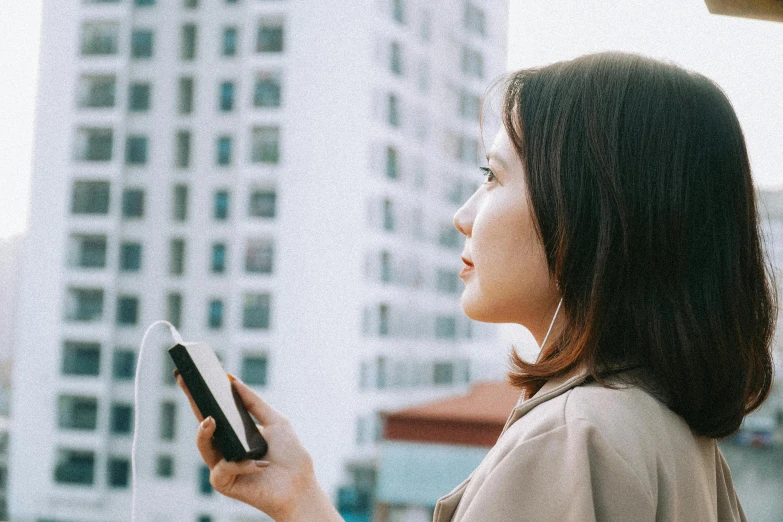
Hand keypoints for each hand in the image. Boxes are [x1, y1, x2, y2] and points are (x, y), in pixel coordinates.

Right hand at [176, 373, 342, 521]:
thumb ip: (253, 402)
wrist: (300, 484)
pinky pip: (222, 469)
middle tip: (189, 385)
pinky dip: (240, 464)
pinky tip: (257, 463)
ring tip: (211, 420)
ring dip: (204, 433)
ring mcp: (223, 466)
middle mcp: (225, 448)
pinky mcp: (225, 483)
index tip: (188, 374)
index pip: (213, 411)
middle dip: (193, 404)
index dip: (199, 395)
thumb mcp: (274, 420)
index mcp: (235, 433)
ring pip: (204, 447)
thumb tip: (232, 379)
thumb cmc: (289, 454)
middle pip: (202, 425)